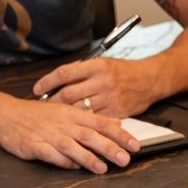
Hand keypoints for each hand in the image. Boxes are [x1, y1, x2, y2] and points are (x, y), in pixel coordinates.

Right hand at [0, 94, 138, 174]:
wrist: (6, 114)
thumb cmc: (39, 115)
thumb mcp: (66, 112)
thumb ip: (91, 120)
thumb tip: (117, 125)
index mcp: (72, 114)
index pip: (101, 123)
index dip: (119, 135)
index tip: (135, 145)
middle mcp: (62, 123)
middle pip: (89, 135)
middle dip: (108, 147)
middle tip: (125, 159)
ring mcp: (47, 134)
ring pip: (70, 145)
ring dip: (87, 157)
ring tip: (102, 168)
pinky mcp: (33, 145)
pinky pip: (49, 153)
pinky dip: (61, 160)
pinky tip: (72, 168)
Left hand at [32, 55, 162, 118]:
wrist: (150, 80)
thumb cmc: (123, 71)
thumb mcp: (102, 63)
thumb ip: (82, 70)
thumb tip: (58, 80)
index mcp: (96, 66)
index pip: (65, 73)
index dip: (47, 81)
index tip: (37, 89)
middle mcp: (102, 81)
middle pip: (68, 94)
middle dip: (52, 102)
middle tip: (42, 107)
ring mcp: (110, 98)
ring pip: (79, 109)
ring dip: (64, 115)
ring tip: (53, 117)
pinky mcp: (116, 112)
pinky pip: (93, 120)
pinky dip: (81, 123)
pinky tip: (73, 125)